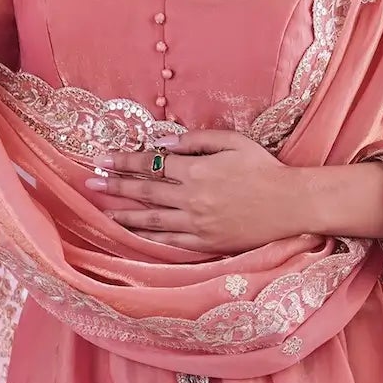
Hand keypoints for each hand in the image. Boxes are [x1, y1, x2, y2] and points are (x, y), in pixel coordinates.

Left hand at [83, 128, 382, 256]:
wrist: (292, 204)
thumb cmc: (265, 169)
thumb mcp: (234, 142)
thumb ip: (197, 140)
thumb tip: (164, 142)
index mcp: (198, 169)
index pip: (152, 164)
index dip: (125, 161)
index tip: (103, 159)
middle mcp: (192, 197)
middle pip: (145, 191)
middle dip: (115, 186)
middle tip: (90, 183)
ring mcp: (198, 223)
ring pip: (153, 219)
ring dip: (125, 214)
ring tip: (103, 212)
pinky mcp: (206, 242)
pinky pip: (171, 240)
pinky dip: (150, 236)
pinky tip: (134, 233)